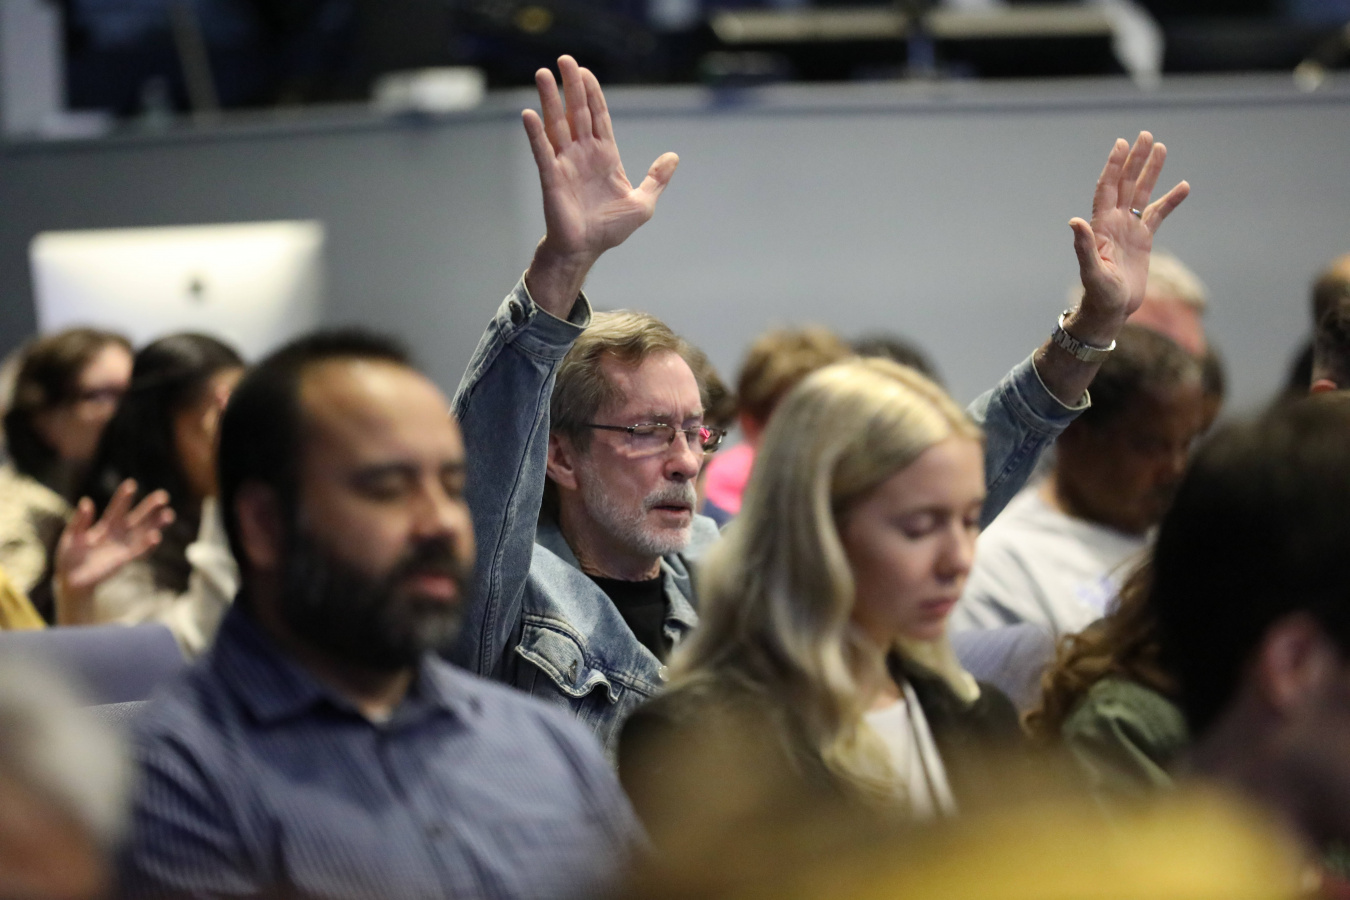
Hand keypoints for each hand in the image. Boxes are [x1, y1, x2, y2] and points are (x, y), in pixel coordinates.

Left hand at [53, 479, 174, 624]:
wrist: (71, 581)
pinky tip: (156, 536)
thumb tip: (86, 501)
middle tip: (163, 496)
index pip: (117, 509)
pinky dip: (147, 544)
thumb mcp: (70, 536)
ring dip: (156, 524)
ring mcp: (123, 547)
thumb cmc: (69, 557)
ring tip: (169, 514)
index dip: (123, 497)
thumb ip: (79, 521)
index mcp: (104, 526)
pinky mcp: (124, 560)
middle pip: (137, 518)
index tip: (131, 483)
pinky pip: (138, 551)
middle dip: (150, 507)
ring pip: (143, 533)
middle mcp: (118, 534)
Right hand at [522, 55, 678, 315]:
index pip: (598, 116)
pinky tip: (529, 114)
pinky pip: (542, 151)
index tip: (585, 72)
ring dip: (549, 100)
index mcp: (605, 156)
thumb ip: (656, 178)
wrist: (587, 250)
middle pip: (576, 112)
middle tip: (564, 60)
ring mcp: (566, 163)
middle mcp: (583, 154)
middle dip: (571, 86)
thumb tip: (673, 156)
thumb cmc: (611, 229)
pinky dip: (536, 133)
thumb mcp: (643, 203)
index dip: (592, 93)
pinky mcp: (552, 177)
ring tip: (541, 74)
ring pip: (557, 125)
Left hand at [1068, 131, 1189, 342]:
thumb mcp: (1091, 271)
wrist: (1111, 310)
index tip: (1122, 144)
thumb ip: (1084, 246)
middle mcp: (1115, 222)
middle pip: (1125, 184)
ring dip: (1150, 172)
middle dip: (1134, 160)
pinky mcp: (1142, 240)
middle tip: (1145, 135)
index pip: (1107, 188)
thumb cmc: (1099, 294)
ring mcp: (1129, 229)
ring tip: (1160, 148)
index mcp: (1102, 226)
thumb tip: (1074, 221)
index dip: (1114, 166)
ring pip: (1141, 193)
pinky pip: (1158, 214)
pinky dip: (1169, 201)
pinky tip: (1183, 186)